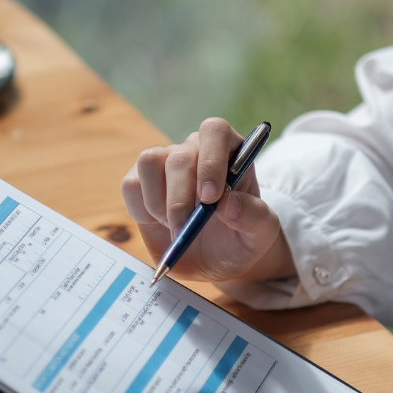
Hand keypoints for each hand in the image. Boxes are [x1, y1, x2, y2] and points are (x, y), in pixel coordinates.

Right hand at [122, 118, 294, 282]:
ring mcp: (166, 164)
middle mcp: (196, 150)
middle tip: (186, 230)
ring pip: (149, 162)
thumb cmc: (241, 239)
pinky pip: (131, 184)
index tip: (211, 198)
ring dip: (158, 202)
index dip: (211, 160)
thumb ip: (254, 217)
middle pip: (179, 155)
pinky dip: (141, 209)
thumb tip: (228, 203)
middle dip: (180, 198)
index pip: (216, 131)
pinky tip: (161, 225)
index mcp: (231, 151)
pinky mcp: (141, 183)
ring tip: (176, 228)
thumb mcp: (261, 234)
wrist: (216, 260)